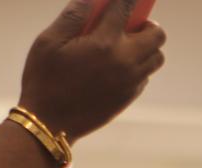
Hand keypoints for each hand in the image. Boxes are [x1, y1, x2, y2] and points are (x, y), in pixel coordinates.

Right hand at [18, 0, 166, 140]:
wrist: (50, 122)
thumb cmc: (44, 78)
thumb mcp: (49, 41)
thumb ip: (74, 16)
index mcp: (103, 43)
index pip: (125, 9)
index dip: (127, 0)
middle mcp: (124, 61)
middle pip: (157, 35)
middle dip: (147, 23)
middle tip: (131, 23)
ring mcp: (130, 81)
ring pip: (157, 57)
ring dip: (147, 46)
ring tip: (126, 44)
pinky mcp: (129, 96)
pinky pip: (146, 76)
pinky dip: (139, 65)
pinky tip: (119, 64)